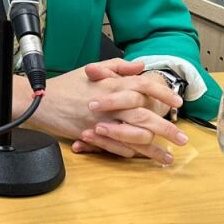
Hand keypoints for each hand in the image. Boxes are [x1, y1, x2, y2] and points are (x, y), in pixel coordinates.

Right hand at [23, 58, 187, 163]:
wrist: (40, 101)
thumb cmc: (65, 86)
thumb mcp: (91, 70)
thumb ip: (117, 67)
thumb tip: (139, 66)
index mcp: (111, 84)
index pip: (144, 85)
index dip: (163, 93)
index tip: (177, 102)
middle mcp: (109, 103)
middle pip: (145, 116)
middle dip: (167, 129)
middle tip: (183, 139)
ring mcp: (102, 121)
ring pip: (134, 136)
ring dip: (154, 149)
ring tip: (168, 157)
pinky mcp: (93, 135)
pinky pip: (117, 147)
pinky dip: (132, 153)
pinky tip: (143, 157)